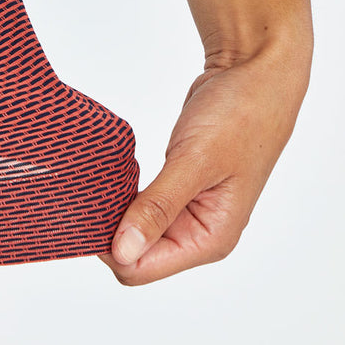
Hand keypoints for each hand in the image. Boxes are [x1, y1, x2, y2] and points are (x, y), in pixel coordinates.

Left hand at [97, 41, 311, 285]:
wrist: (255, 75)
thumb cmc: (240, 115)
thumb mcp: (195, 161)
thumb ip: (158, 208)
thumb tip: (122, 251)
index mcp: (210, 238)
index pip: (140, 269)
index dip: (109, 246)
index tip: (89, 209)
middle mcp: (199, 234)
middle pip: (133, 255)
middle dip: (109, 229)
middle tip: (93, 190)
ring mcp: (188, 214)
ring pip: (135, 232)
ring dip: (114, 212)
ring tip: (103, 181)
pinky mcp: (178, 192)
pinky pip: (140, 207)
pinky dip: (123, 196)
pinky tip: (116, 176)